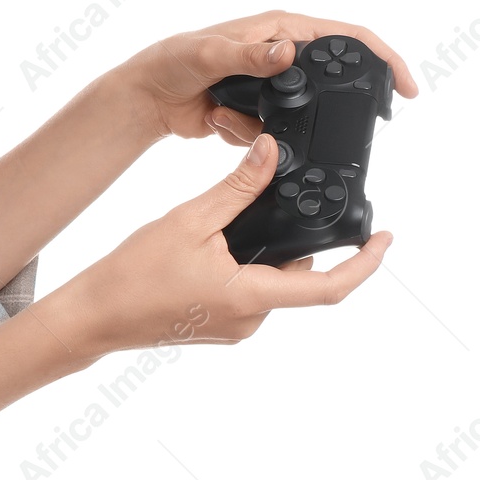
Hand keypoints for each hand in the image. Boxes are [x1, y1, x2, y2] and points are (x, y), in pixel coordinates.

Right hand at [55, 133, 394, 360]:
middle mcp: (251, 320)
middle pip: (297, 276)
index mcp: (250, 297)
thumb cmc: (133, 273)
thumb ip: (237, 188)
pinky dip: (244, 265)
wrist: (94, 315)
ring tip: (227, 223)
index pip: (330, 287)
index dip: (366, 264)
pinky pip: (249, 292)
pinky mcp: (219, 326)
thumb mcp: (189, 220)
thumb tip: (271, 153)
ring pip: (271, 282)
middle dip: (295, 239)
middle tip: (279, 201)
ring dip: (265, 251)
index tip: (385, 238)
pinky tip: (212, 245)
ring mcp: (235, 327)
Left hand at [119, 8, 418, 145]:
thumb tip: (288, 51)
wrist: (146, 98)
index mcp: (278, 28)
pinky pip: (274, 133)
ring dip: (269, 126)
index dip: (381, 56)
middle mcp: (280, 53)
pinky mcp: (258, 112)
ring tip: (227, 113)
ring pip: (302, 115)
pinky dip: (249, 135)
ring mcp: (271, 85)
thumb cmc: (170, 61)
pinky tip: (218, 120)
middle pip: (331, 81)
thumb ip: (248, 55)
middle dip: (329, 105)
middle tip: (317, 123)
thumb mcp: (208, 53)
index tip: (405, 86)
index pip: (344, 36)